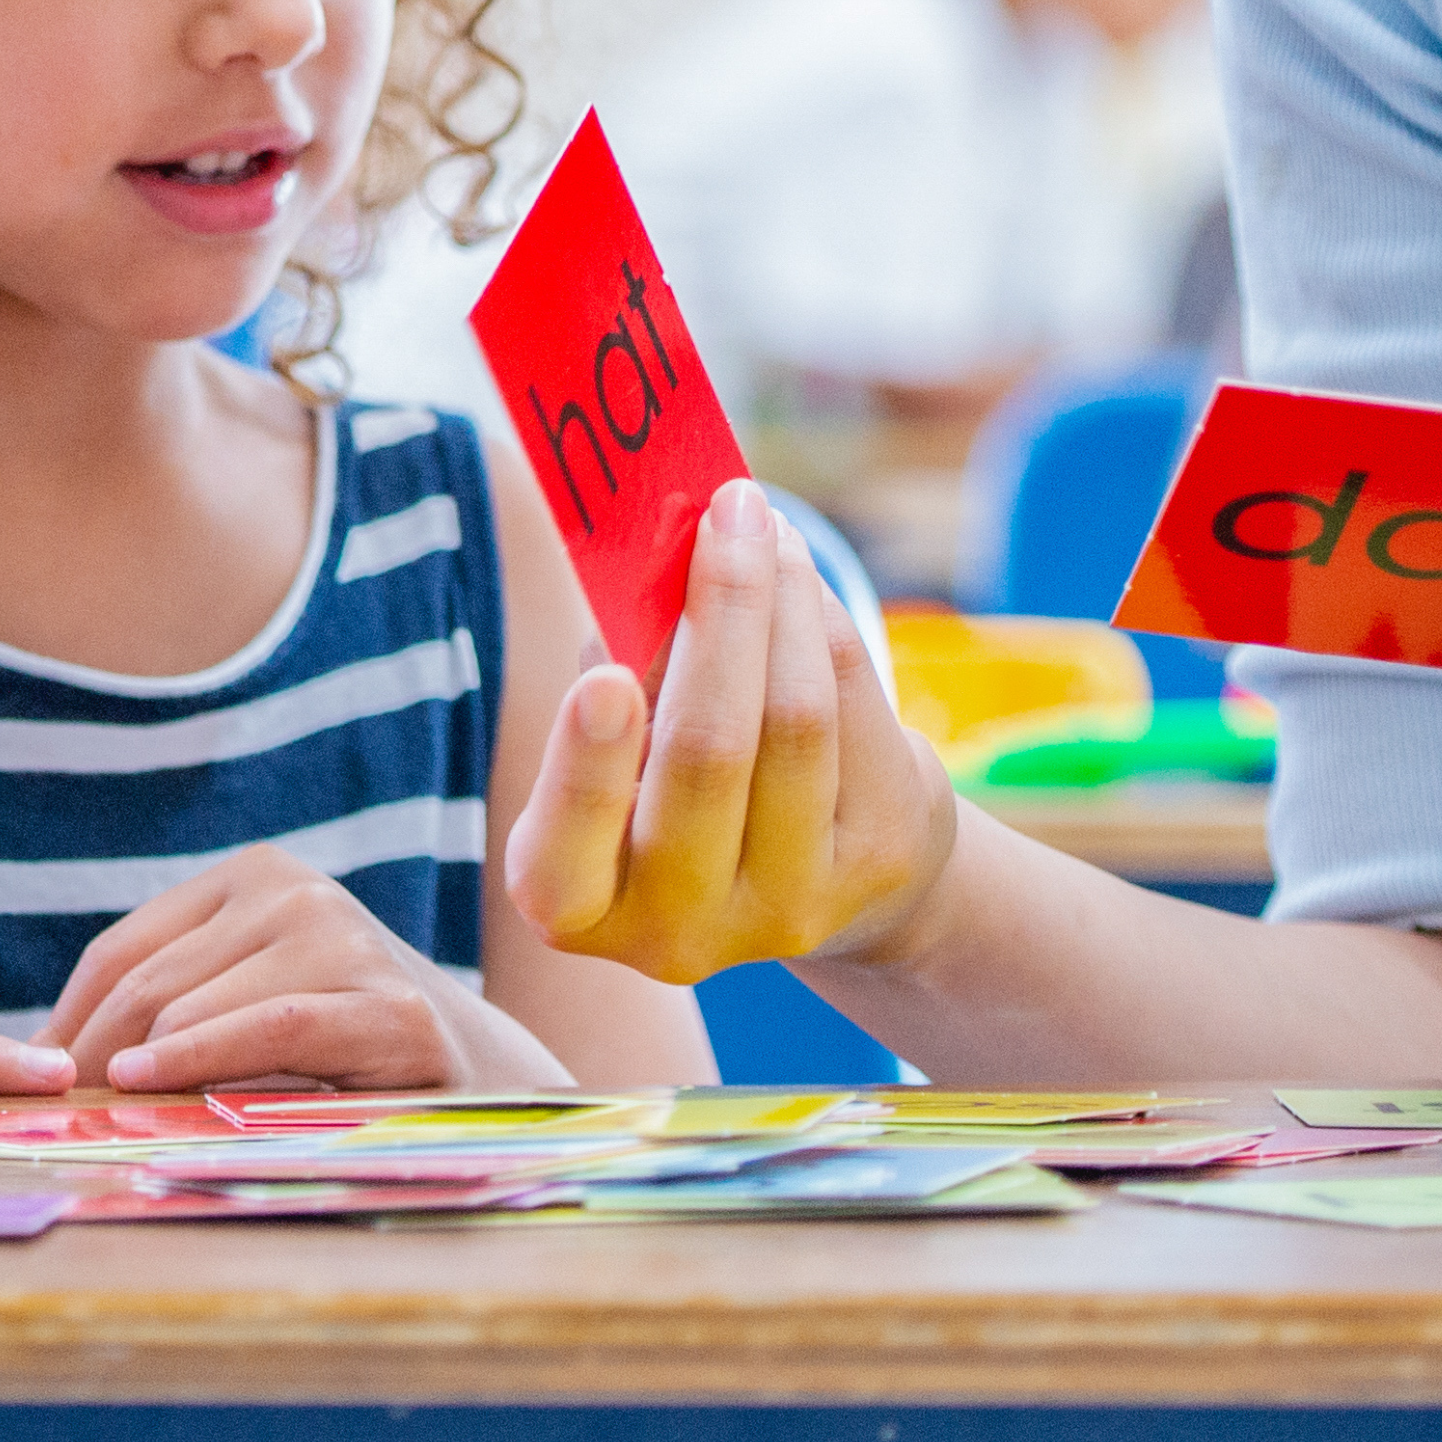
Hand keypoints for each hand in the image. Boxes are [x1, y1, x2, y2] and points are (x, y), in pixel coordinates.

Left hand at [45, 849, 551, 1091]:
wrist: (482, 1079)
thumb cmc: (341, 1051)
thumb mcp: (249, 1003)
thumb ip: (169, 1010)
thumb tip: (33, 1059)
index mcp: (255, 876)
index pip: (121, 953)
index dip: (67, 1024)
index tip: (30, 1087)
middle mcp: (296, 891)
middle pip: (145, 985)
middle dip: (88, 1058)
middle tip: (53, 1122)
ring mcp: (344, 940)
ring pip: (191, 1007)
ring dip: (131, 1073)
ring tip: (95, 1123)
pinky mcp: (387, 1005)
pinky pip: (268, 1030)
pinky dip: (200, 1058)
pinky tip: (146, 1085)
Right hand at [498, 479, 960, 982]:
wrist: (820, 869)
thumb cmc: (676, 779)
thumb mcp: (622, 743)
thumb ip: (622, 664)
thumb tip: (665, 549)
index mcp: (579, 906)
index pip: (565, 858)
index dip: (585, 771)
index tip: (607, 681)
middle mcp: (677, 930)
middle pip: (707, 755)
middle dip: (720, 612)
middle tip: (723, 511)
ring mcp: (786, 910)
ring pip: (793, 722)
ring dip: (780, 598)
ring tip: (761, 525)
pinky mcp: (876, 865)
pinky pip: (855, 713)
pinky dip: (824, 622)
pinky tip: (797, 574)